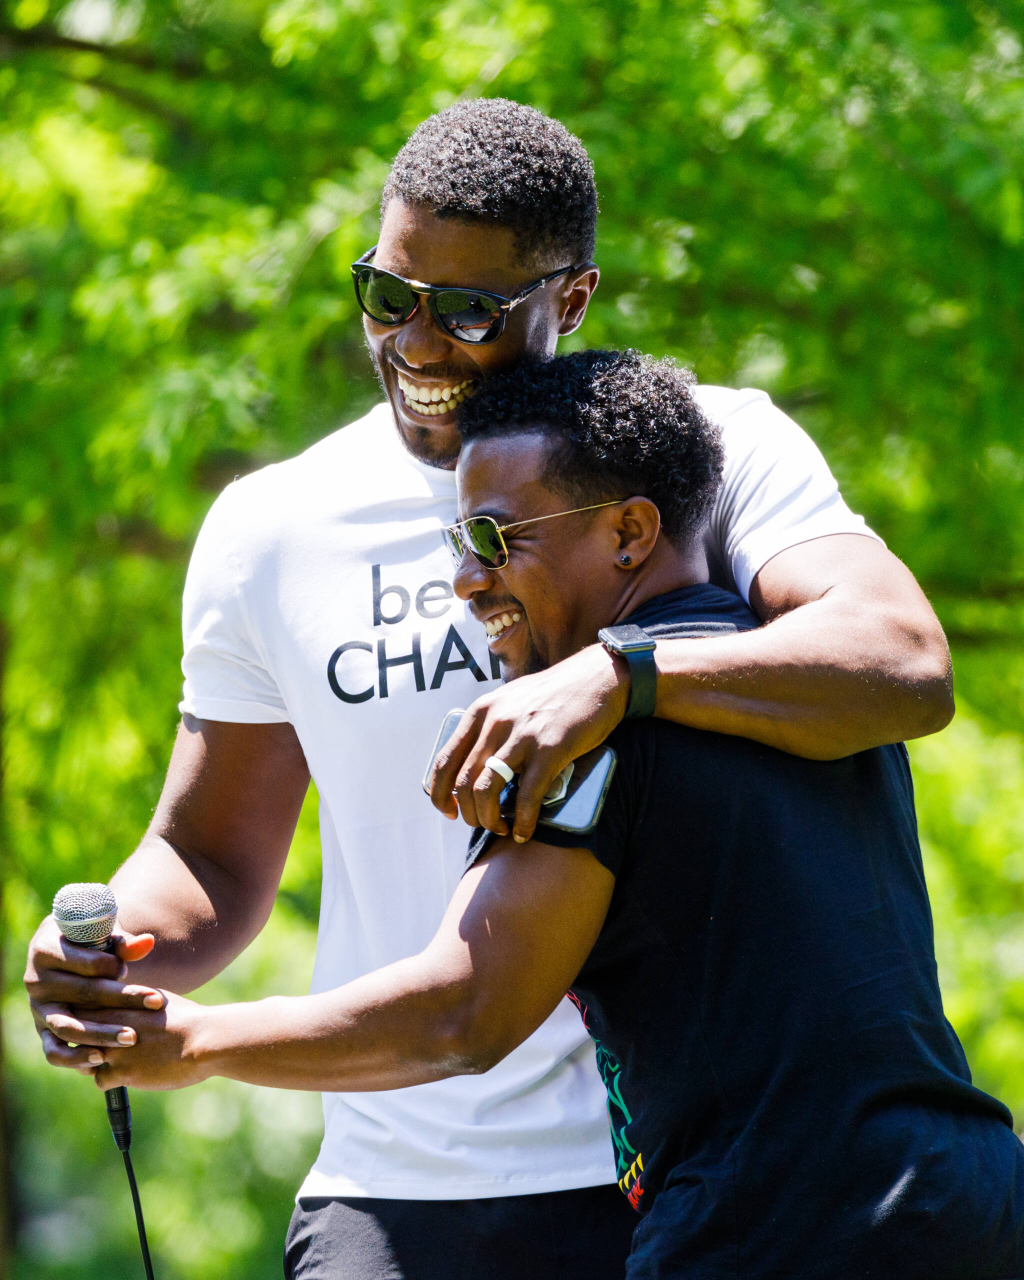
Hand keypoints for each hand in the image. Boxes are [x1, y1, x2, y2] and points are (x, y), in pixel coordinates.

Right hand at [24, 915, 164, 1075]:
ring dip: (101, 1035)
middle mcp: (36, 981)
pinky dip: (74, 1058)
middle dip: (123, 999)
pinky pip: (53, 1051)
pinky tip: (101, 1060)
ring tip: (132, 1038)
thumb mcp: (101, 937)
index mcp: (46, 950)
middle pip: (84, 994)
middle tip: (156, 1002)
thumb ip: (123, 943)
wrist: (65, 955)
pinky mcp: (42, 1031)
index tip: (129, 969)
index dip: (114, 967)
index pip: (89, 963)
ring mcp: (39, 1009)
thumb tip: (148, 942)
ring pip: (68, 1027)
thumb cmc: (88, 943)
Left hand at [45, 989, 209, 1091]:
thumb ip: (132, 1001)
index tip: (90, 1023)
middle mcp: (111, 1023)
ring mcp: (114, 1048)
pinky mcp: (122, 1072)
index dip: (83, 1016)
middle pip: (76, 1033)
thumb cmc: (187, 1018)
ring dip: (91, 1062)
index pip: (82, 1006)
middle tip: (92, 1045)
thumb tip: (123, 1003)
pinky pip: (99, 1080)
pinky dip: (109, 1080)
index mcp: (119, 1001)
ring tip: (107, 1062)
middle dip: (81, 1041)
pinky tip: (124, 1076)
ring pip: (82, 1059)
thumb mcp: (156, 997)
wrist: (205, 1040)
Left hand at [428, 643, 628, 840]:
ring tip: (501, 828)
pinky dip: (523, 821)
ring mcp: (521, 736)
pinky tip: (524, 832)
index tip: (449, 811)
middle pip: (464, 781)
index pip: (445, 760)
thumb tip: (475, 764)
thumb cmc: (554, 693)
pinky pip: (527, 796)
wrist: (596, 678)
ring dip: (489, 819)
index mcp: (480, 711)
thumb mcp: (509, 700)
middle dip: (469, 813)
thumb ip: (489, 726)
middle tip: (483, 824)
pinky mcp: (550, 750)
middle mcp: (495, 722)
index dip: (439, 793)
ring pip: (486, 790)